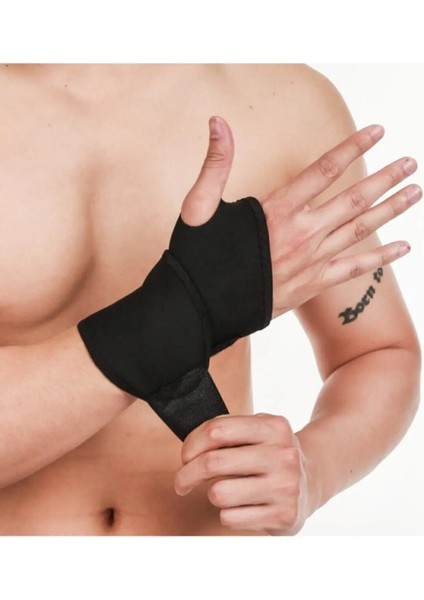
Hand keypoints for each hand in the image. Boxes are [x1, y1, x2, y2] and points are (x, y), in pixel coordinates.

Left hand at [174, 413, 311, 534]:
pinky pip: (232, 518)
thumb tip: (189, 450)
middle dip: (187, 475)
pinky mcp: (284, 515)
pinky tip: (241, 507)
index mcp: (273, 427)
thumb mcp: (258, 430)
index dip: (191, 445)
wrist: (314, 478)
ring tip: (224, 491)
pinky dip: (228, 514)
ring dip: (212, 495)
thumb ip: (228, 431)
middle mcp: (282, 454)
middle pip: (213, 462)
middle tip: (182, 482)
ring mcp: (286, 486)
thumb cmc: (272, 453)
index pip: (216, 431)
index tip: (186, 457)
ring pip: (220, 493)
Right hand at [181, 117, 420, 317]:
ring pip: (360, 230)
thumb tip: (218, 122)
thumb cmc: (199, 259)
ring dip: (390, 210)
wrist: (202, 309)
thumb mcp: (199, 207)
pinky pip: (353, 269)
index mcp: (277, 211)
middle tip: (411, 163)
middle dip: (385, 178)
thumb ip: (216, 164)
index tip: (378, 131)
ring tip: (415, 192)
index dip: (353, 147)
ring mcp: (310, 261)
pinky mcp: (312, 284)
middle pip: (353, 199)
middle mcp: (301, 233)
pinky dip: (380, 257)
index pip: (324, 170)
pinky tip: (403, 246)